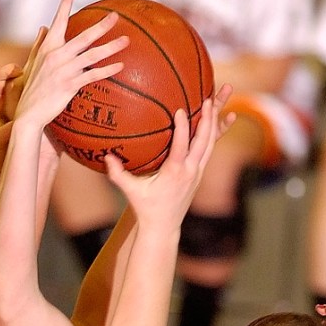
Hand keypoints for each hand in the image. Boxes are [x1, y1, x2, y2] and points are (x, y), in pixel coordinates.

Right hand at [13, 0, 128, 131]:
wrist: (28, 114)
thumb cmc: (31, 90)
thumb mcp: (32, 64)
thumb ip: (40, 44)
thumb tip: (44, 26)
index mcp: (48, 47)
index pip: (58, 20)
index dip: (65, 2)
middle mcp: (56, 56)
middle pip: (83, 37)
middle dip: (101, 26)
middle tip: (116, 16)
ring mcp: (64, 70)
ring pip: (92, 55)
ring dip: (111, 47)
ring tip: (126, 41)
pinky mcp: (69, 86)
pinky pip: (92, 76)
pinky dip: (107, 70)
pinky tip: (120, 66)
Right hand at [103, 83, 234, 230]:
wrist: (163, 226)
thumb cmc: (146, 208)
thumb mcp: (131, 191)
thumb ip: (118, 174)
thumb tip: (105, 157)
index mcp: (174, 173)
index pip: (182, 146)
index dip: (182, 128)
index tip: (180, 110)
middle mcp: (190, 171)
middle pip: (203, 141)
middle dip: (207, 119)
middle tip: (209, 99)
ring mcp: (197, 172)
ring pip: (210, 143)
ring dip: (214, 122)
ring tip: (217, 102)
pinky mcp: (199, 174)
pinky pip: (210, 149)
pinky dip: (214, 133)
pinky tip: (220, 119)